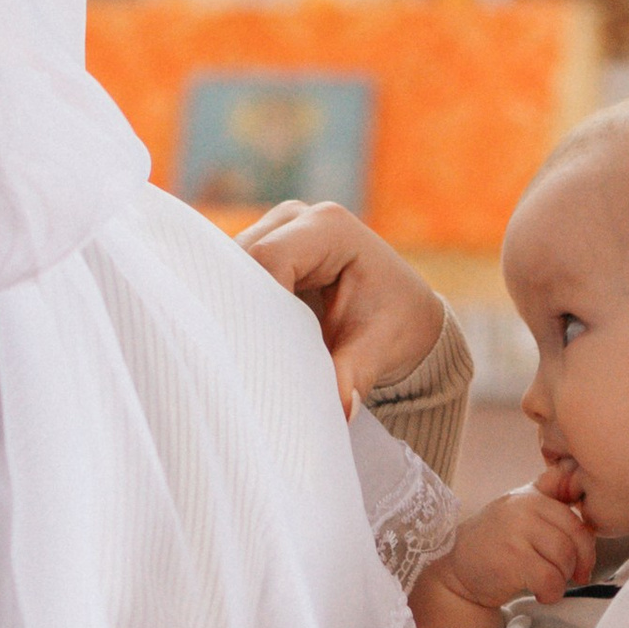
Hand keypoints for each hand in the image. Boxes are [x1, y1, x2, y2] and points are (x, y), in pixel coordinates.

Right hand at [237, 200, 443, 412]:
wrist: (400, 314)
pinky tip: (240, 343)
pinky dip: (233, 309)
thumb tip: (340, 411)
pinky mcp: (259, 249)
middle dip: (240, 310)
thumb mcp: (379, 350)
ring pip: (228, 267)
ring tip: (244, 356)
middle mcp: (296, 217)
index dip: (258, 305)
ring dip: (233, 310)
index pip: (269, 258)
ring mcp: (274, 229)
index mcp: (330, 227)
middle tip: (245, 362)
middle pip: (241, 259)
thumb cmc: (394, 324)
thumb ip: (353, 375)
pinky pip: (231, 276)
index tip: (264, 354)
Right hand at [437, 488, 595, 614]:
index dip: (586, 546)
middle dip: (578, 565)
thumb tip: (575, 475)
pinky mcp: (512, 559)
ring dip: (563, 580)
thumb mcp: (519, 511)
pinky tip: (540, 594)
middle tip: (572, 577)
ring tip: (549, 584)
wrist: (456, 568)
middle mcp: (524, 509)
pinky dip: (551, 593)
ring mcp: (516, 532)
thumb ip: (547, 494)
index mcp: (531, 496)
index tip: (582, 562)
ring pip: (564, 559)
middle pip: (574, 539)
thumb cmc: (493, 543)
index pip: (575, 520)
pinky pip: (550, 579)